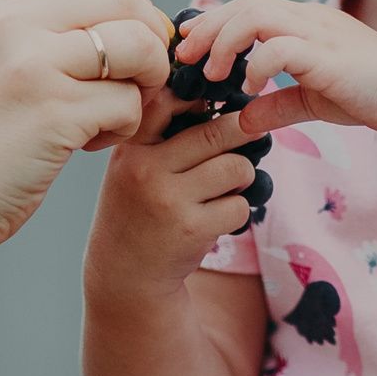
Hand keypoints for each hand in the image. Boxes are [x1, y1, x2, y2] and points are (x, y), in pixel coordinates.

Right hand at [0, 0, 180, 252]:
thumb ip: (34, 29)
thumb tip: (130, 15)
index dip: (124, 0)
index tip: (134, 35)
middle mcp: (2, 20)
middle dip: (147, 35)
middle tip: (145, 75)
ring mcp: (27, 62)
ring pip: (135, 45)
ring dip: (144, 80)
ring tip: (112, 113)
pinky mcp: (53, 110)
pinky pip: (128, 102)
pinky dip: (124, 125)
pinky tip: (88, 144)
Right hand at [86, 104, 263, 288]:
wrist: (122, 276)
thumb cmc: (136, 212)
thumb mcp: (130, 168)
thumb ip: (160, 137)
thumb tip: (217, 102)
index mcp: (131, 149)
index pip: (170, 101)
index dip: (201, 99)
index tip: (214, 108)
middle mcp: (146, 169)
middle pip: (217, 132)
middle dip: (243, 132)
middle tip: (253, 134)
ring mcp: (170, 199)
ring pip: (236, 168)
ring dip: (244, 176)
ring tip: (230, 186)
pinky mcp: (192, 229)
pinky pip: (239, 206)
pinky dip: (238, 210)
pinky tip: (219, 218)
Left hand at [172, 0, 376, 136]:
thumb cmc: (375, 95)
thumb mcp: (315, 100)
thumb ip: (279, 105)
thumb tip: (242, 119)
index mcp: (306, 24)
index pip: (251, 7)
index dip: (215, 22)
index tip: (189, 47)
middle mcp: (310, 19)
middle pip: (246, 3)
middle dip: (208, 28)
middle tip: (185, 58)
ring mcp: (320, 33)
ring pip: (256, 15)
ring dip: (225, 41)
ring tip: (213, 72)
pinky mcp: (329, 55)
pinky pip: (280, 47)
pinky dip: (257, 63)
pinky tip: (250, 86)